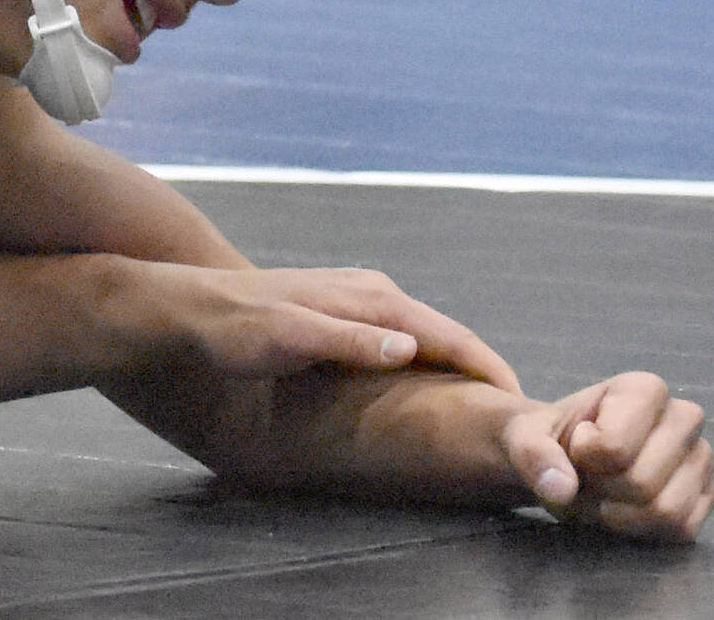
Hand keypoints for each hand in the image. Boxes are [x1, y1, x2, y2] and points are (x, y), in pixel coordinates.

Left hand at [145, 263, 520, 390]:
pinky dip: (428, 362)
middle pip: (448, 335)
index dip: (491, 374)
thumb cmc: (231, 328)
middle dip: (485, 373)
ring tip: (485, 411)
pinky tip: (428, 388)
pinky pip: (403, 339)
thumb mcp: (287, 339)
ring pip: (427, 336)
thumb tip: (412, 349)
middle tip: (523, 421)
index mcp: (371, 300)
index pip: (452, 337)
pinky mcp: (342, 310)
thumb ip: (349, 342)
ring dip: (458, 369)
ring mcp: (358, 298)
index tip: (528, 412)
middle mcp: (372, 292)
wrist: (186, 307)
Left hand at [504, 371, 713, 541]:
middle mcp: (684, 418)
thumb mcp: (525, 438)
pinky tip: (622, 508)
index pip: (614, 447)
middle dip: (599, 491)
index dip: (583, 456)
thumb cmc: (552, 440)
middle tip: (582, 477)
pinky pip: (680, 529)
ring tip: (599, 492)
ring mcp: (701, 458)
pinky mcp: (705, 496)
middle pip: (640, 483)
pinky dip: (641, 529)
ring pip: (665, 511)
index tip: (576, 443)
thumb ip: (533, 455)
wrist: (566, 460)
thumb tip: (559, 488)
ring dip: (617, 514)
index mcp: (644, 388)